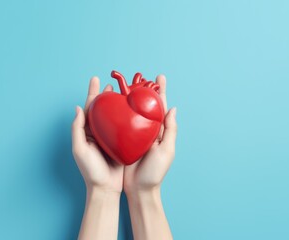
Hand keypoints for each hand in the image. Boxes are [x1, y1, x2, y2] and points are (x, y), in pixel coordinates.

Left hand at [72, 76, 123, 192]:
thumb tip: (78, 108)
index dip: (92, 93)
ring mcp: (110, 137)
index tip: (96, 79)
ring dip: (117, 104)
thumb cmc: (91, 170)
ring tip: (123, 92)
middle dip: (106, 95)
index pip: (89, 108)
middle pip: (102, 109)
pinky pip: (124, 127)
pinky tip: (133, 110)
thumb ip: (77, 129)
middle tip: (112, 84)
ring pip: (114, 116)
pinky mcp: (121, 143)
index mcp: (87, 132)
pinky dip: (127, 117)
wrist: (106, 187)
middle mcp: (98, 132)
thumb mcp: (80, 150)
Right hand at [123, 74, 176, 193]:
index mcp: (160, 131)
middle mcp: (147, 130)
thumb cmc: (155, 172)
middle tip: (140, 76)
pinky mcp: (123, 140)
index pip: (161, 106)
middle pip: (146, 106)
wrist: (139, 189)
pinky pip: (121, 123)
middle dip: (144, 90)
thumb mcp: (167, 151)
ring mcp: (135, 134)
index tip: (159, 76)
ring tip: (126, 85)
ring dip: (130, 98)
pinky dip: (119, 112)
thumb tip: (173, 109)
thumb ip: (170, 130)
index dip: (160, 91)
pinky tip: (115, 104)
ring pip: (132, 112)